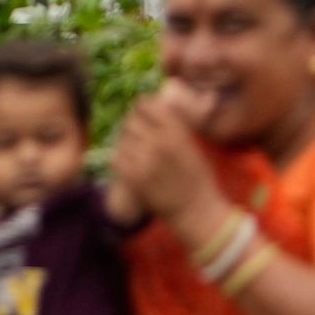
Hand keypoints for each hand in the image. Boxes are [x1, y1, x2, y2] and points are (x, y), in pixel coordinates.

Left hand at [109, 88, 224, 238]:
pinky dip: (120, 157)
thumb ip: (174, 128)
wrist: (195, 209)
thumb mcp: (192, 146)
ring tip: (136, 149)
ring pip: (122, 139)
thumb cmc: (198, 178)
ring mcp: (143, 159)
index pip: (147, 106)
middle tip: (137, 132)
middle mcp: (159, 142)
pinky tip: (130, 161)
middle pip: (131, 121)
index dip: (141, 105)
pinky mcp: (132, 176)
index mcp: (176, 132)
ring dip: (127, 141)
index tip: (141, 109)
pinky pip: (116, 157)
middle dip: (133, 124)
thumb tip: (156, 108)